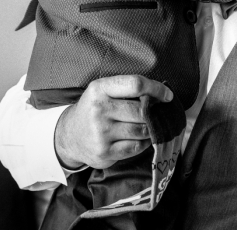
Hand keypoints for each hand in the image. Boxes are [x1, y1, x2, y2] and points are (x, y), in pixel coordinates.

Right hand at [54, 75, 173, 169]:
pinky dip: (143, 143)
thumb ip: (128, 90)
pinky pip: (136, 147)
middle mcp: (98, 109)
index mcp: (100, 88)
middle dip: (153, 113)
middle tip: (157, 114)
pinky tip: (140, 138)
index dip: (156, 89)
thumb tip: (162, 95)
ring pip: (141, 130)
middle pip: (141, 111)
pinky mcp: (104, 152)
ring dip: (150, 129)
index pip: (136, 84)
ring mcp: (101, 132)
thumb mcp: (104, 91)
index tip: (167, 96)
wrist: (69, 135)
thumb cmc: (95, 109)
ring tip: (148, 126)